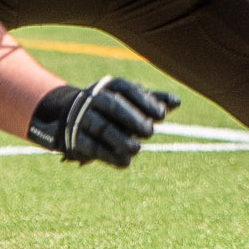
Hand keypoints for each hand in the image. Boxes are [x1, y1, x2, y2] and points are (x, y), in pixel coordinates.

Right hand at [27, 76, 180, 166]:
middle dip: (134, 119)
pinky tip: (124, 162)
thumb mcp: (130, 101)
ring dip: (121, 140)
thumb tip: (177, 102)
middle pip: (114, 106)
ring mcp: (82, 117)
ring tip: (136, 149)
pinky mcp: (74, 137)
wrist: (70, 117)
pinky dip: (109, 155)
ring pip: (103, 127)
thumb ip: (152, 102)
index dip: (147, 102)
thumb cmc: (110, 109)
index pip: (129, 90)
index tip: (162, 116)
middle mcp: (94, 98)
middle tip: (150, 132)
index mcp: (111, 86)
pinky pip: (92, 146)